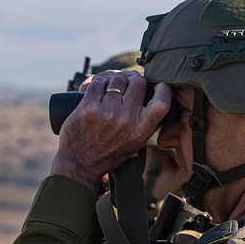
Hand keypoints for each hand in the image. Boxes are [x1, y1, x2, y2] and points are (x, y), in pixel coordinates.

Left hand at [52, 72, 171, 191]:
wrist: (81, 163)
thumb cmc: (109, 152)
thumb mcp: (136, 143)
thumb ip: (149, 124)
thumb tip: (161, 101)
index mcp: (141, 129)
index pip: (162, 102)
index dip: (163, 89)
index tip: (158, 85)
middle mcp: (126, 120)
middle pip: (138, 83)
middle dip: (133, 81)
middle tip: (127, 85)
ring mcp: (107, 112)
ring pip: (117, 80)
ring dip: (114, 81)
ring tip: (109, 90)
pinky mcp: (88, 107)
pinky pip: (98, 83)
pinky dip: (98, 83)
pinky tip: (97, 91)